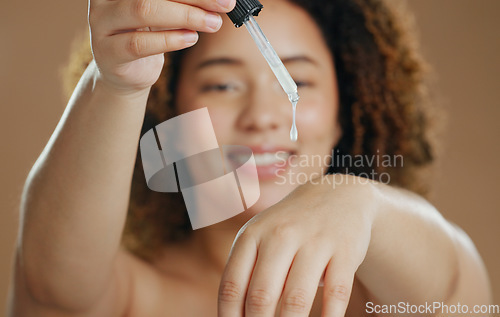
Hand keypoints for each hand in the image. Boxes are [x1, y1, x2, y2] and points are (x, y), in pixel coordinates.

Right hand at [88, 0, 235, 92]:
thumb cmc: (148, 35)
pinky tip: (191, 38)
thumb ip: (183, 2)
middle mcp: (106, 0)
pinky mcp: (108, 53)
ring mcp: (102, 25)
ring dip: (185, 16)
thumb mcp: (165, 11)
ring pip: (144, 11)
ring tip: (212, 23)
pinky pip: (139, 43)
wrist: (126, 74)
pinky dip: (170, 40)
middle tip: (224, 5)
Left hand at [218, 175, 377, 316]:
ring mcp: (314, 241)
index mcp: (252, 235)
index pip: (232, 286)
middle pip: (261, 296)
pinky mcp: (344, 250)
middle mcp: (280, 235)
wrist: (336, 195)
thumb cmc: (288, 228)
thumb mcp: (259, 237)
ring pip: (296, 299)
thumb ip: (244, 272)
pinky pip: (336, 293)